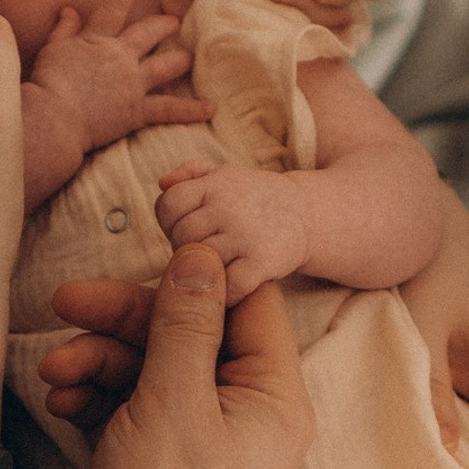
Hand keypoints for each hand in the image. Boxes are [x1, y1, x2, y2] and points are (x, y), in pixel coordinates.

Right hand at [23, 0, 210, 205]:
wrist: (54, 119)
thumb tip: (68, 9)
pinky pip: (169, 109)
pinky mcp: (137, 110)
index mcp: (97, 39)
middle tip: (175, 21)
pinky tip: (210, 108)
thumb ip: (63, 29)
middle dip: (164, 25)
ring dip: (180, 60)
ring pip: (166, 66)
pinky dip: (190, 109)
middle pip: (150, 33)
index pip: (114, 5)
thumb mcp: (51, 51)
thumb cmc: (47, 85)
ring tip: (190, 57)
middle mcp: (121, 56)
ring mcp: (132, 83)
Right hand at [63, 247, 313, 468]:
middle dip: (124, 321)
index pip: (249, 306)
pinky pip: (132, 409)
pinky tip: (60, 401)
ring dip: (99, 362)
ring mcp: (203, 444)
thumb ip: (186, 322)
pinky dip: (96, 399)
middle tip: (65, 301)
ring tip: (53, 370)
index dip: (198, 272)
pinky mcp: (162, 466)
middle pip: (189, 335)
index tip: (148, 242)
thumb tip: (205, 254)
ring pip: (151, 371)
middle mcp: (248, 419)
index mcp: (275, 400)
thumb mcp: (174, 400)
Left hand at [155, 160, 308, 302]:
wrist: (306, 214)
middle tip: (203, 253)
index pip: (169, 204)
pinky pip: (229, 286)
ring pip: (201, 263)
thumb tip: (163, 183)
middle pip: (182, 237)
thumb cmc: (253, 199)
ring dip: (205, 273)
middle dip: (185, 249)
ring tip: (218, 268)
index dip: (170, 222)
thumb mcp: (225, 175)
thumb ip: (190, 174)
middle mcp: (229, 206)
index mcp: (216, 183)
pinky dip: (226, 295)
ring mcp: (246, 234)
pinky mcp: (263, 262)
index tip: (186, 230)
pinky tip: (231, 289)